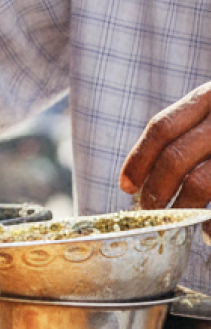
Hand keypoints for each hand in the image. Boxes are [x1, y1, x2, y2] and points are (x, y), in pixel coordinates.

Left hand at [120, 82, 210, 210]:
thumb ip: (188, 129)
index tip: (125, 186)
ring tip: (174, 221)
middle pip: (175, 157)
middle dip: (155, 190)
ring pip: (200, 182)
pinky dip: (210, 219)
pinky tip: (206, 231)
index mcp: (206, 97)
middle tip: (147, 211)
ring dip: (181, 208)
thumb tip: (142, 178)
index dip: (138, 160)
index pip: (161, 128)